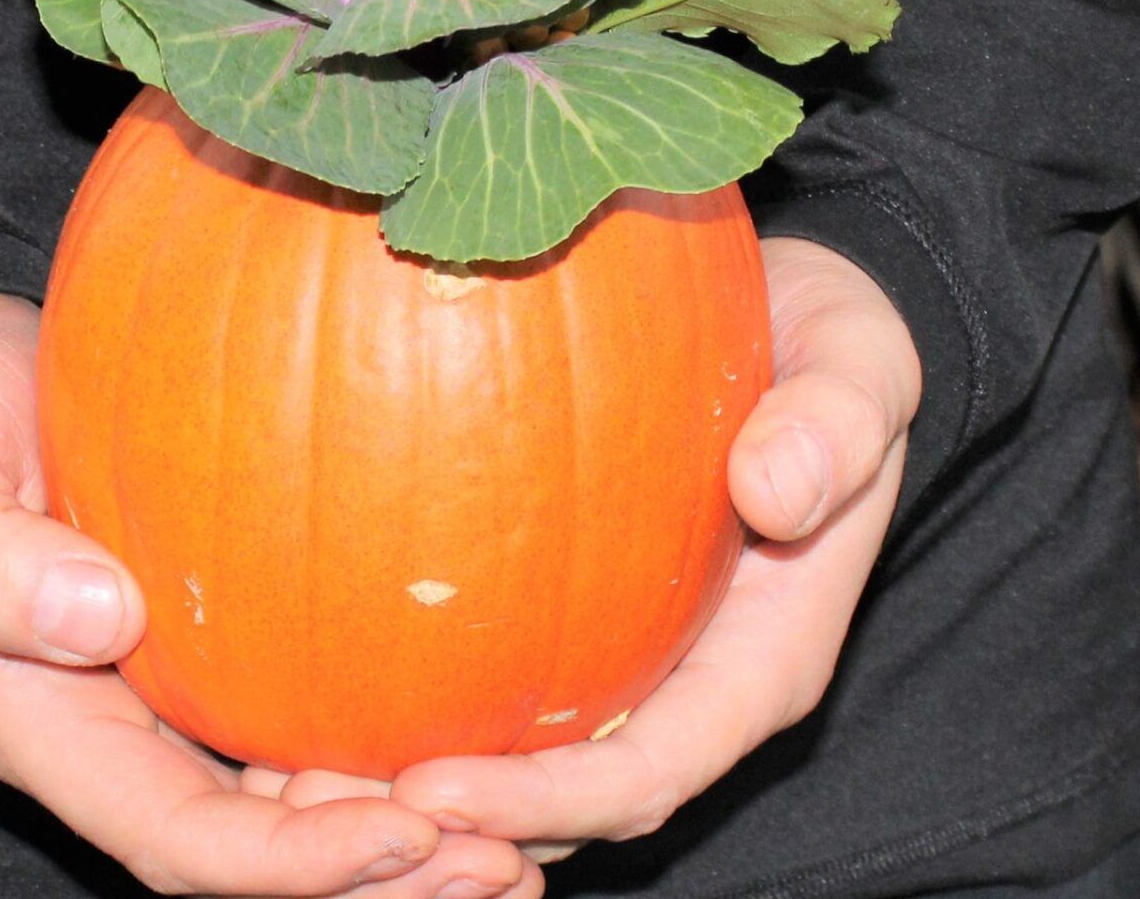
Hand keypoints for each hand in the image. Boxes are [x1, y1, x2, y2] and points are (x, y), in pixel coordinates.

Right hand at [0, 290, 539, 898]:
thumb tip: (103, 622)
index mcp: (43, 725)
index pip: (181, 841)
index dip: (293, 864)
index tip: (407, 830)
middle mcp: (115, 733)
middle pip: (257, 849)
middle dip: (380, 875)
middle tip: (507, 860)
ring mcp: (163, 691)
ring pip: (291, 798)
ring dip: (404, 824)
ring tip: (523, 816)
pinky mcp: (209, 634)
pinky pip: (300, 708)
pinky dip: (381, 732)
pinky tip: (472, 703)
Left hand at [245, 238, 920, 863]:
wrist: (801, 318)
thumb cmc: (833, 349)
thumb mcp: (860, 366)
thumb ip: (834, 426)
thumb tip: (777, 489)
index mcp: (758, 659)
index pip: (651, 768)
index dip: (546, 798)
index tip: (433, 784)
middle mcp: (684, 680)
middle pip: (562, 800)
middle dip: (447, 822)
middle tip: (310, 801)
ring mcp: (624, 652)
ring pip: (512, 754)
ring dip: (402, 779)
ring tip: (279, 765)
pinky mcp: (572, 606)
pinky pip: (487, 672)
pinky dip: (402, 689)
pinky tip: (305, 661)